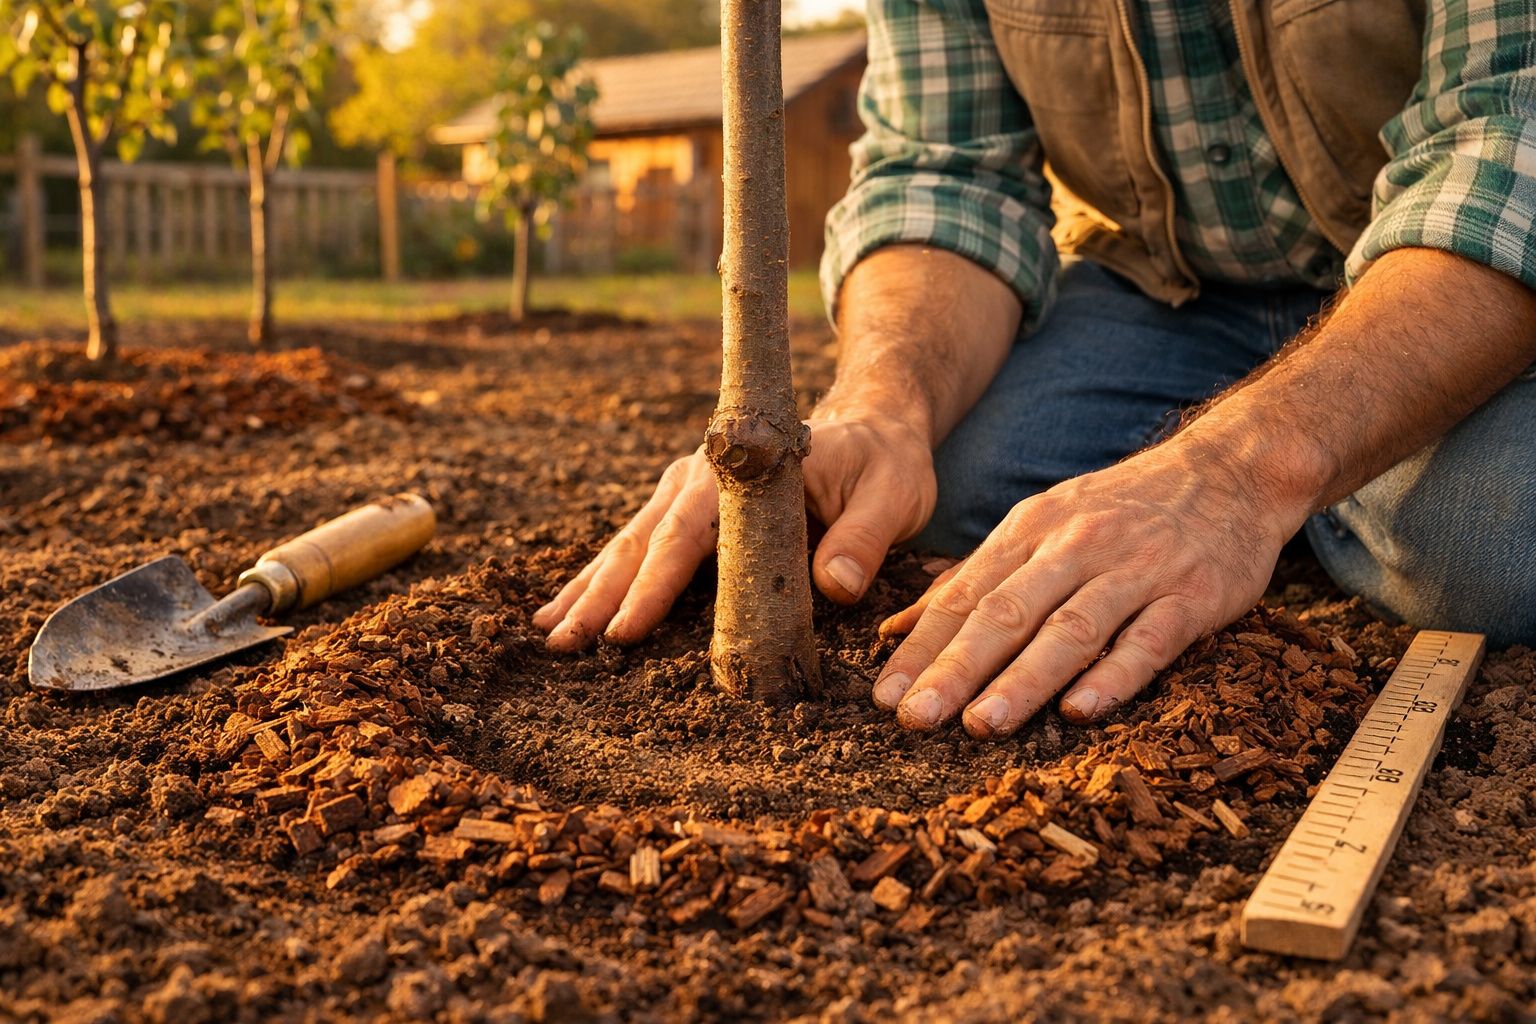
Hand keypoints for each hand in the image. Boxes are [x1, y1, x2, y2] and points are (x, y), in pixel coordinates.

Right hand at [534, 413, 936, 650]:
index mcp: (744, 470)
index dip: (656, 586)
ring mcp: (690, 488)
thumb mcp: (893, 494)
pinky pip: (642, 544)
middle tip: (560, 644)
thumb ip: (864, 538)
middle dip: (600, 597)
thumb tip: (835, 586)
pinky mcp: (691, 506)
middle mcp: (704, 475)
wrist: (874, 423)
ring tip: (548, 630)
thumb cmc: (884, 461)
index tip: (624, 631)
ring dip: (590, 588)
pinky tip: (574, 605)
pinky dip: (606, 576)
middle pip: (643, 543)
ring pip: (632, 544)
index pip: (691, 535)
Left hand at [871, 437, 1307, 737]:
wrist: (1229, 470)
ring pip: (1072, 629)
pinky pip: (1150, 640)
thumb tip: (896, 629)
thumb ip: (974, 579)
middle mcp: (1076, 547)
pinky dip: (1114, 675)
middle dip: (956, 669)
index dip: (923, 647)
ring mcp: (1137, 571)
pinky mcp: (1193, 596)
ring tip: (981, 725)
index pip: (965, 596)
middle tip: (914, 719)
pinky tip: (1081, 710)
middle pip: (1007, 613)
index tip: (885, 696)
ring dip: (1024, 679)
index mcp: (1031, 531)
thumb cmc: (1119, 509)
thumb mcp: (1039, 525)